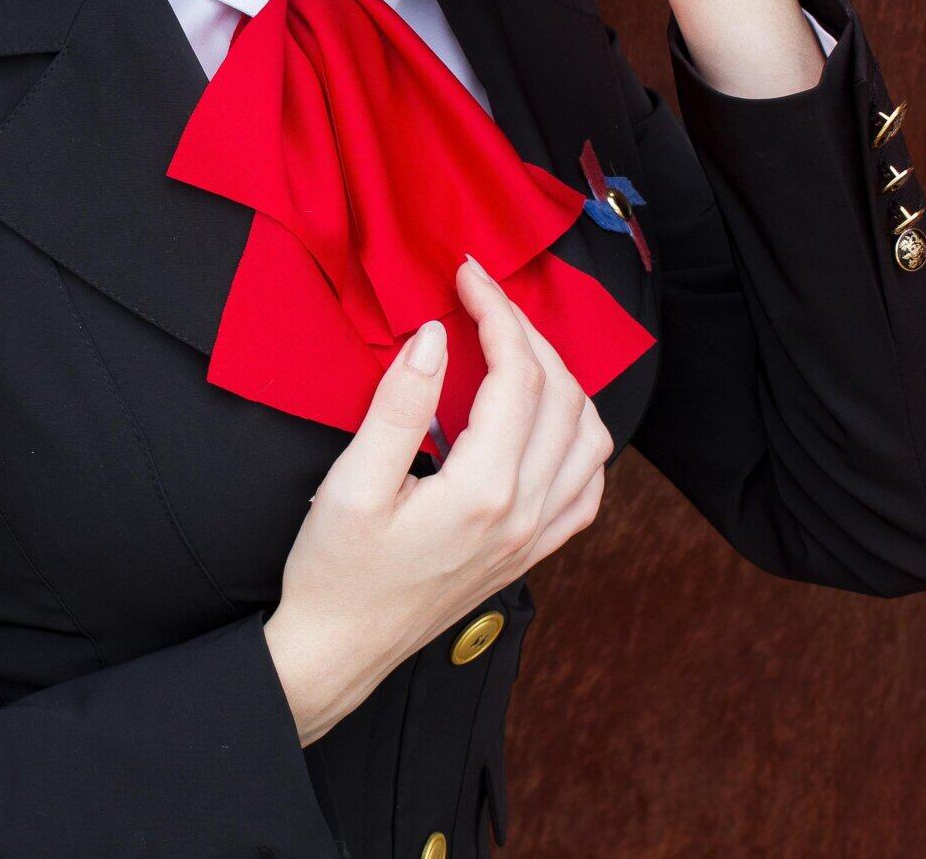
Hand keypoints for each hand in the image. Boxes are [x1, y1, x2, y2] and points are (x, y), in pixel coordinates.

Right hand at [262, 253, 611, 744]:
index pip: (518, 375)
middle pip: (560, 395)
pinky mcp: (532, 554)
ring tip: (514, 344)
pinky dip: (581, 438)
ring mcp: (536, 538)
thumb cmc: (335, 570)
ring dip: (562, 378)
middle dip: (526, 330)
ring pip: (590, 437)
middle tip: (483, 296)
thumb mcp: (352, 483)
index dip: (497, 312)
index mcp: (484, 491)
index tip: (467, 275)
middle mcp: (525, 514)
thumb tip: (433, 336)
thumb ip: (397, 406)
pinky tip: (545, 418)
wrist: (340, 650)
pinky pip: (589, 488)